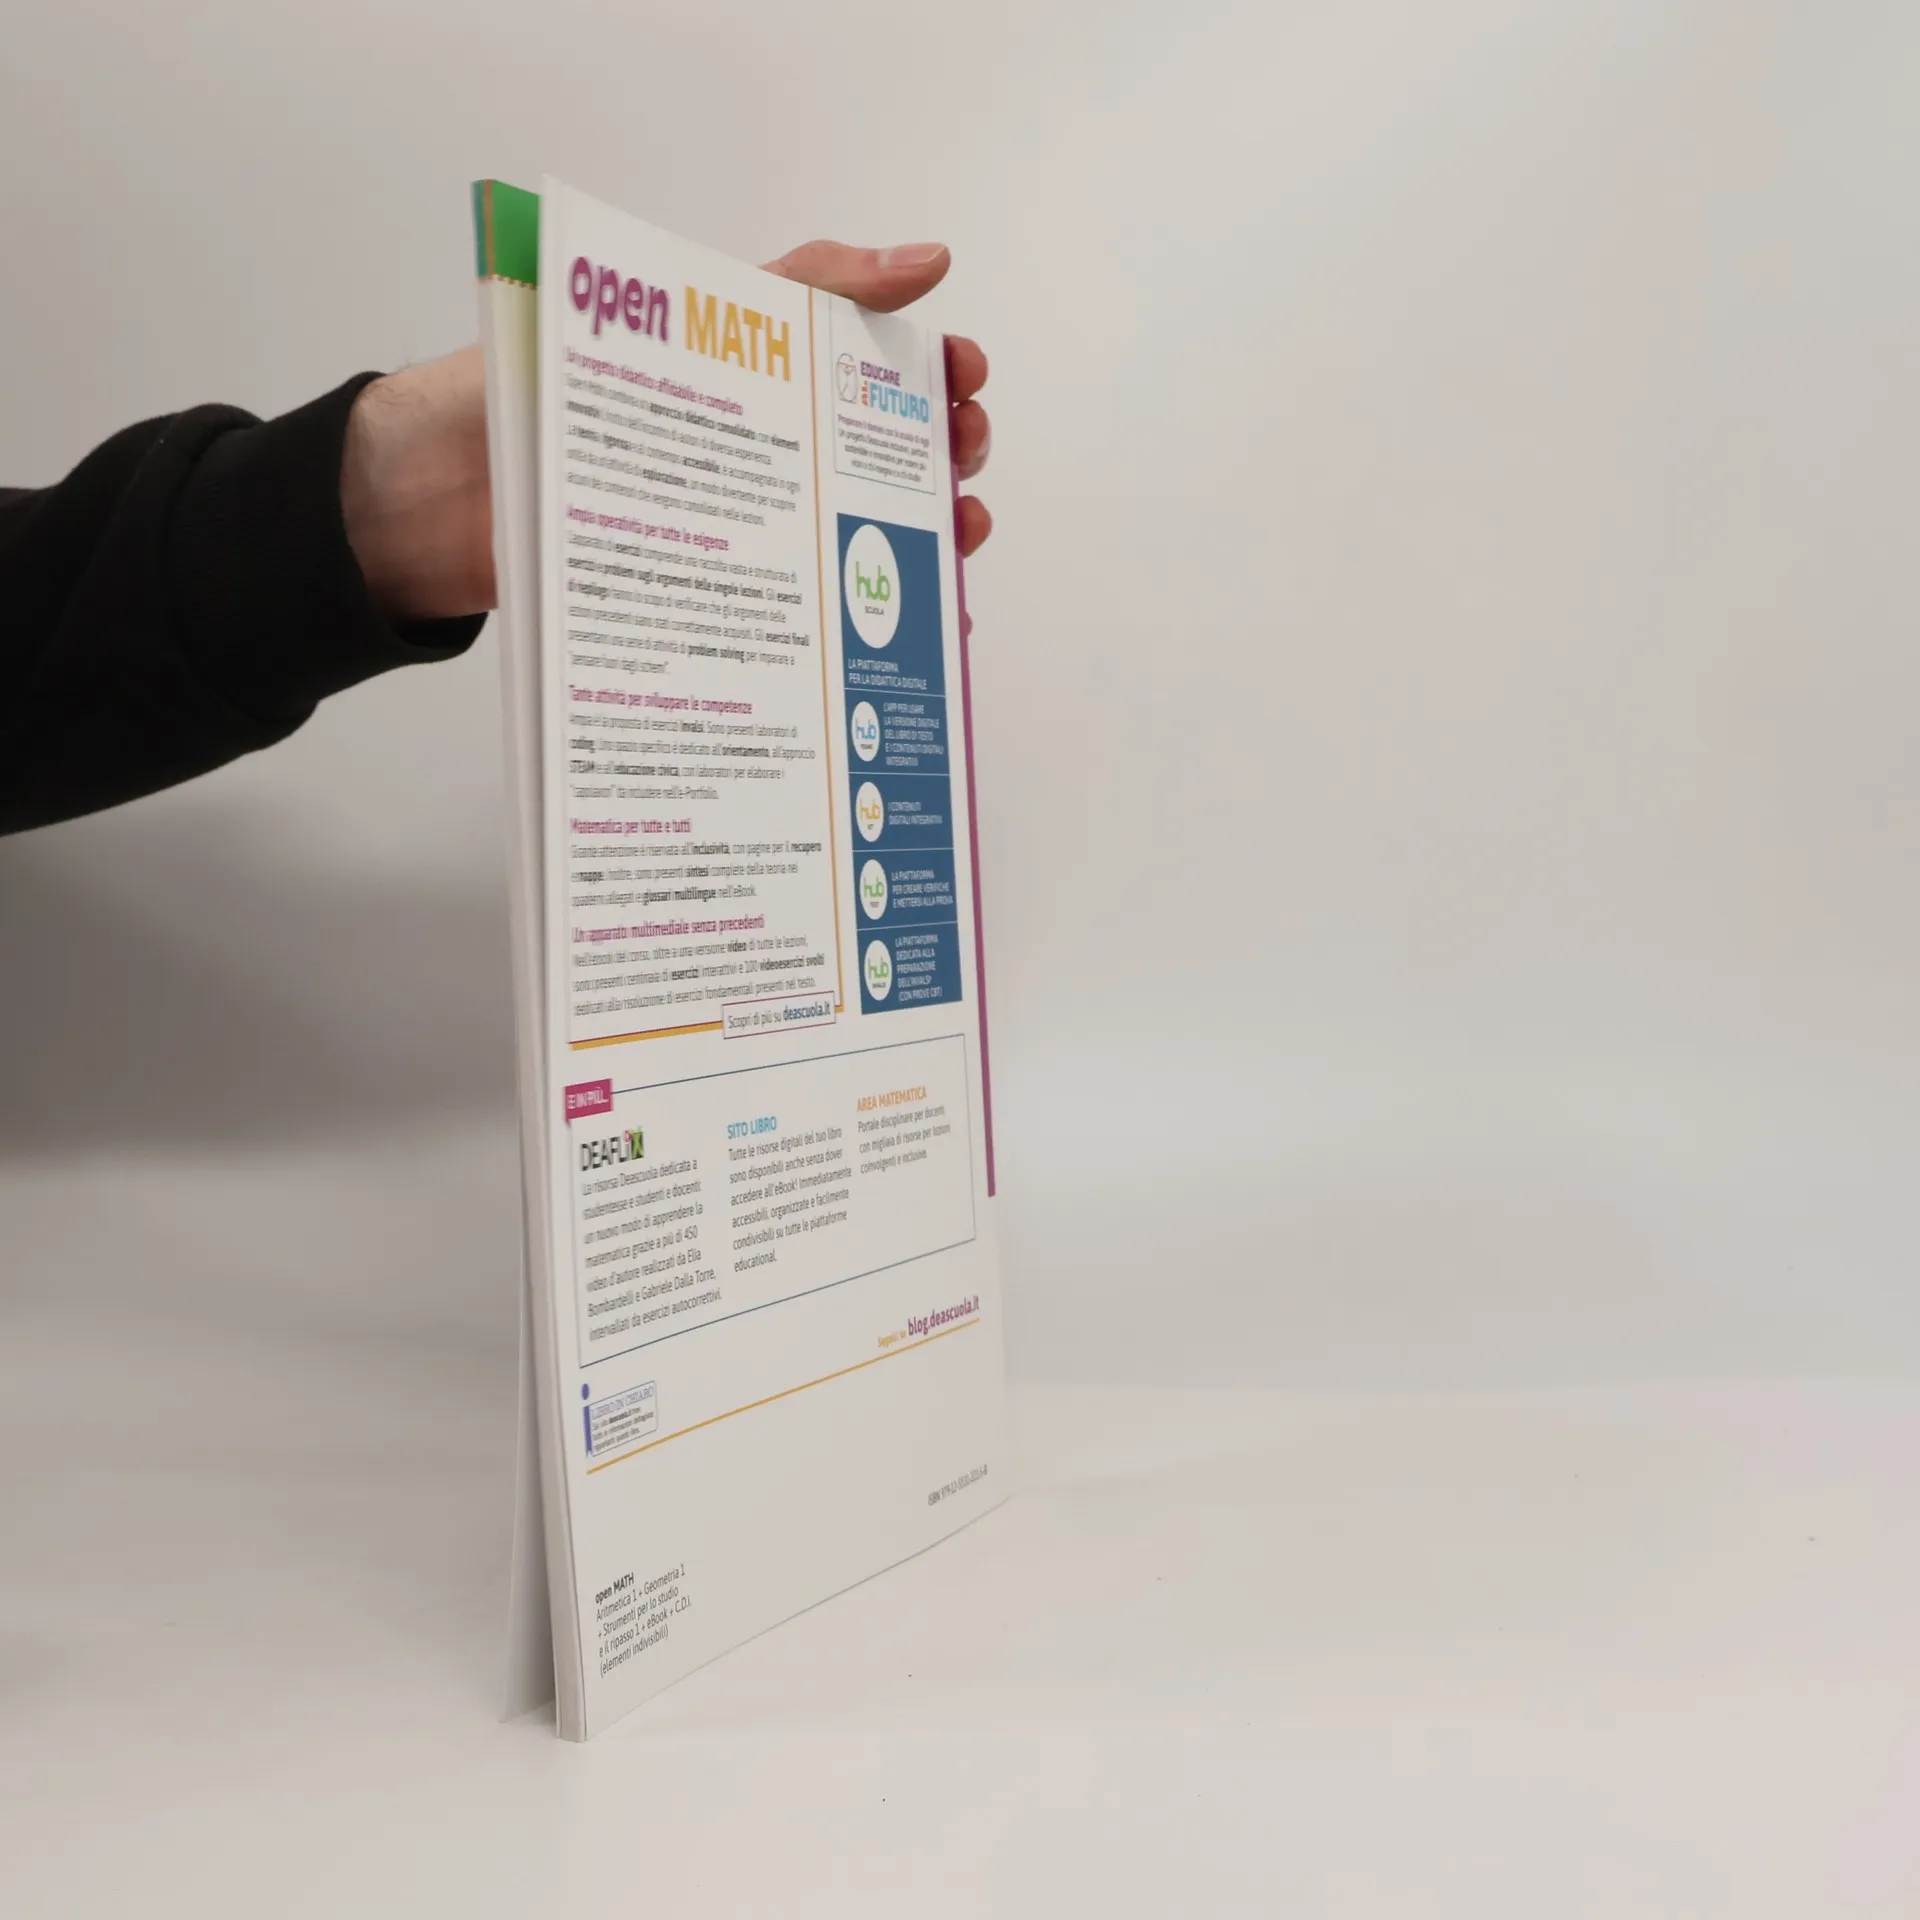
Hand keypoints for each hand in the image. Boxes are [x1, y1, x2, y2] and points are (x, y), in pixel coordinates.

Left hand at [344, 241, 990, 625]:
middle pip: (877, 461)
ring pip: (854, 544)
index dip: (931, 372)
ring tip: (956, 538)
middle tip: (963, 455)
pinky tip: (913, 629)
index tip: (964, 377)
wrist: (427, 498)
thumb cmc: (531, 389)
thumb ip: (802, 287)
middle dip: (940, 455)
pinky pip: (801, 623)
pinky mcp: (710, 610)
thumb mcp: (682, 317)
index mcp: (748, 382)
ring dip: (922, 542)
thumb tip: (924, 257)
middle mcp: (752, 462)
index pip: (867, 369)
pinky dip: (867, 630)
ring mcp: (738, 539)